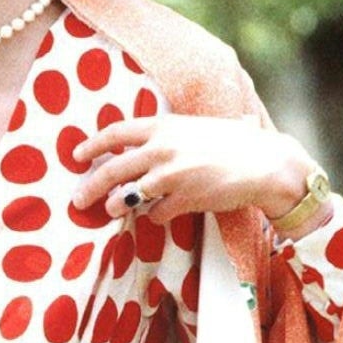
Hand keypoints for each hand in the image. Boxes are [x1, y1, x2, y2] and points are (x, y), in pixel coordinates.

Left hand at [70, 115, 323, 226]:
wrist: (265, 162)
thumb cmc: (233, 142)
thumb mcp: (194, 127)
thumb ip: (167, 134)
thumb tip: (141, 142)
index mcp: (163, 126)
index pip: (115, 133)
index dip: (92, 144)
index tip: (77, 155)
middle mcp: (162, 149)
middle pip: (112, 170)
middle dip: (90, 186)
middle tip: (77, 199)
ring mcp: (172, 175)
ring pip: (127, 196)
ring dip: (115, 205)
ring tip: (110, 210)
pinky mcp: (185, 199)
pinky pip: (157, 213)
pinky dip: (156, 216)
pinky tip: (162, 213)